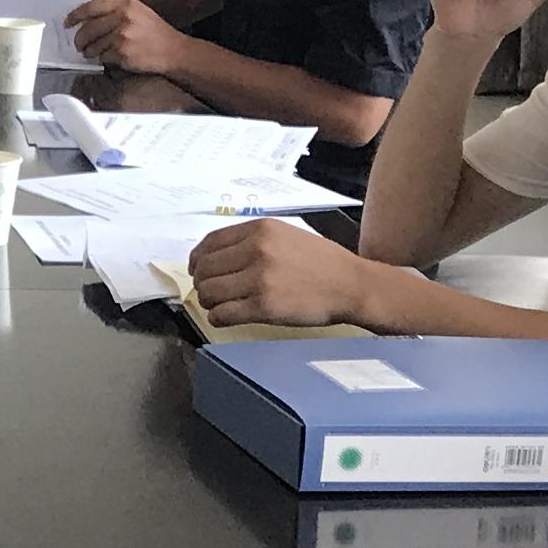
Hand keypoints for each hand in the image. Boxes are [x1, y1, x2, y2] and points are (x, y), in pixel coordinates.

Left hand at [67, 0, 186, 76]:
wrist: (173, 51)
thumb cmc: (154, 33)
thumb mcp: (137, 12)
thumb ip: (114, 12)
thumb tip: (86, 19)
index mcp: (125, 4)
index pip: (91, 7)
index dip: (75, 15)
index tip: (68, 23)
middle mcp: (123, 18)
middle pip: (88, 29)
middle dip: (79, 39)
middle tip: (79, 45)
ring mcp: (122, 36)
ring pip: (93, 45)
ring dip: (90, 52)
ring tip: (95, 53)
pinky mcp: (122, 53)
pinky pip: (103, 57)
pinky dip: (104, 60)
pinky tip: (113, 58)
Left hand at [186, 217, 371, 327]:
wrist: (350, 285)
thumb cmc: (322, 263)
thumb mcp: (286, 236)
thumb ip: (252, 241)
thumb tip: (217, 256)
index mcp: (260, 229)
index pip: (210, 243)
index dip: (198, 260)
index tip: (197, 271)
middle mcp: (256, 250)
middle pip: (205, 269)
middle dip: (202, 283)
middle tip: (211, 292)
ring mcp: (259, 279)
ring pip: (209, 292)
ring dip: (209, 302)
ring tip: (220, 306)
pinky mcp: (263, 306)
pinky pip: (222, 314)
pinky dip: (217, 318)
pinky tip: (225, 318)